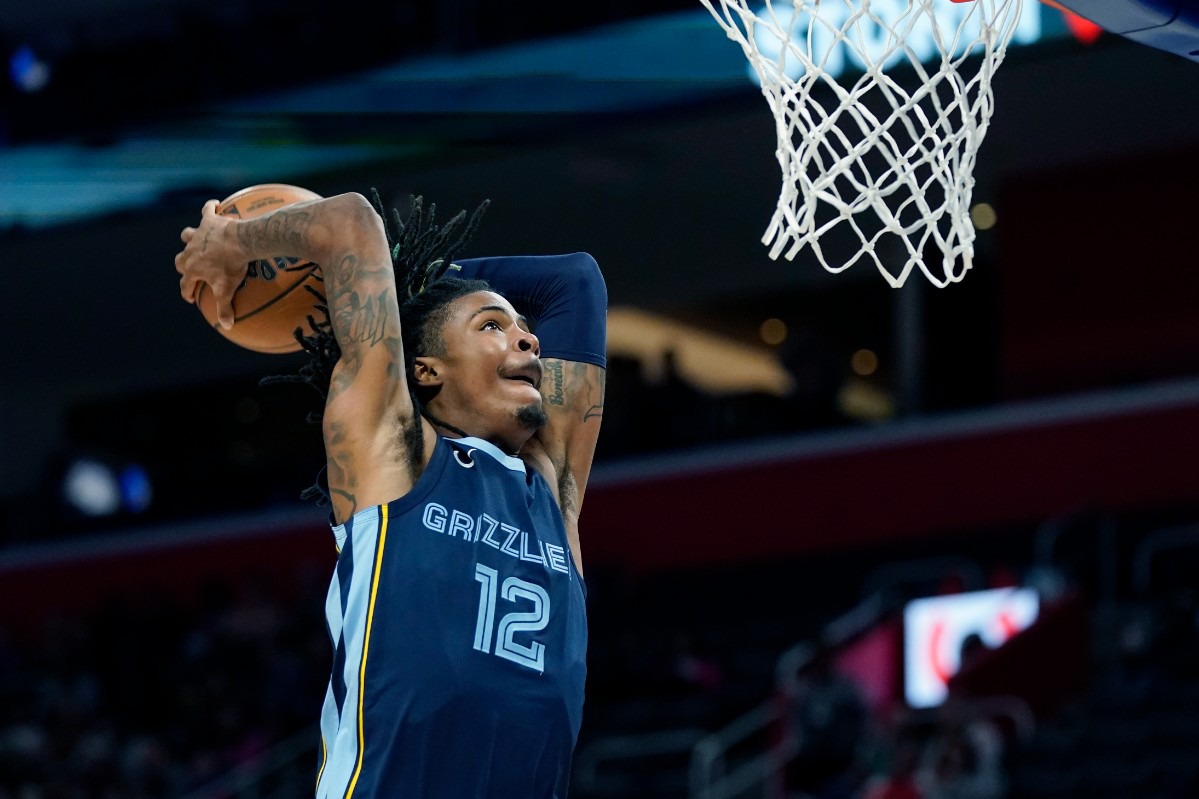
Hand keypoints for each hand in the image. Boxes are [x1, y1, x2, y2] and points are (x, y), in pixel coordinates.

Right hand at [174, 199, 248, 329]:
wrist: (240, 242)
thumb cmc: (232, 266)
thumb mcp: (228, 289)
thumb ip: (225, 308)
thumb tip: (226, 326)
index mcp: (193, 269)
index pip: (185, 285)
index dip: (187, 292)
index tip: (191, 297)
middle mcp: (190, 251)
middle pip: (180, 260)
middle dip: (183, 266)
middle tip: (191, 269)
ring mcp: (198, 235)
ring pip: (186, 235)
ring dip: (189, 238)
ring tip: (195, 238)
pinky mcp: (209, 221)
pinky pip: (208, 211)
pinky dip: (210, 208)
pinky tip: (215, 205)